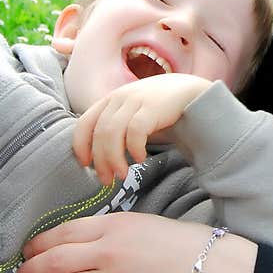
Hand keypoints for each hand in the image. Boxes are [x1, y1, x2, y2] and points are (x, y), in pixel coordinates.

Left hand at [15, 213, 259, 272]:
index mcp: (113, 225)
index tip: (27, 251)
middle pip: (55, 260)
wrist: (213, 265)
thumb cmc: (182, 240)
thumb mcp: (142, 222)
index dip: (38, 244)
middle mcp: (109, 251)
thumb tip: (80, 241)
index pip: (62, 232)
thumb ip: (110, 229)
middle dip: (30, 270)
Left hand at [73, 73, 210, 184]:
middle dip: (100, 160)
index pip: (84, 122)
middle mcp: (119, 98)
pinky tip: (141, 159)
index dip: (81, 145)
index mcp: (110, 99)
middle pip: (99, 133)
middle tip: (106, 180)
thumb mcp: (133, 111)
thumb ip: (117, 124)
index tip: (86, 165)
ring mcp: (135, 101)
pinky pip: (135, 131)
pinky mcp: (152, 108)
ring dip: (114, 158)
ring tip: (122, 174)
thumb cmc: (160, 108)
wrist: (192, 92)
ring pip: (112, 133)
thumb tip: (101, 155)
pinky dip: (134, 148)